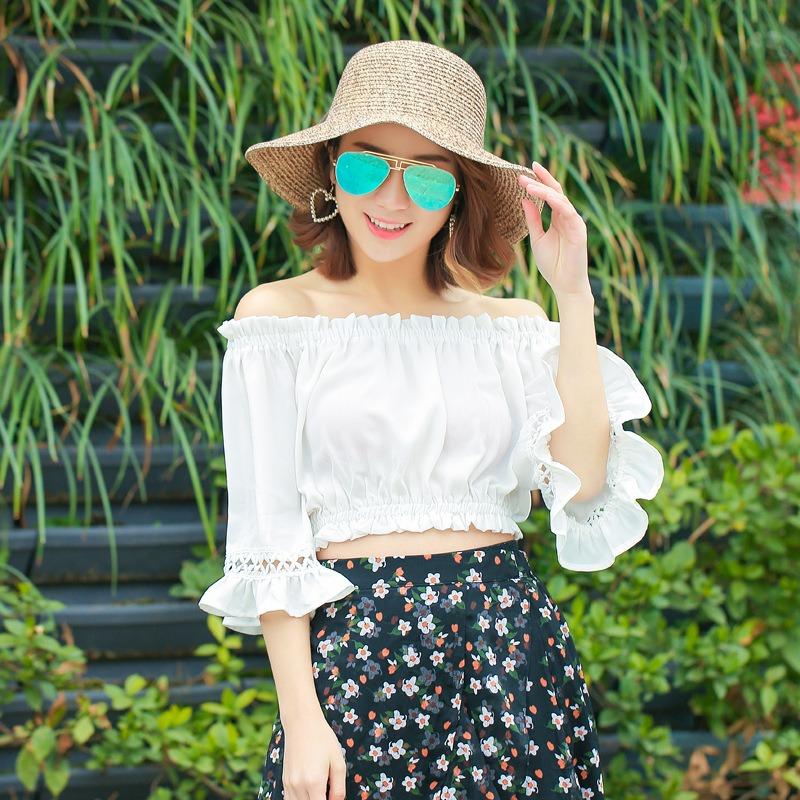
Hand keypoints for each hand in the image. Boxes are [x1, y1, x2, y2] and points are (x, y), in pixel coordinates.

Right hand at [283, 711, 346, 799]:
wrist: (301, 723)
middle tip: (327, 791)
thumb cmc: (323, 739)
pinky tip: (308, 793)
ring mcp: (289, 785)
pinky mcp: (284, 781)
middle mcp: (299, 786)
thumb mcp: (338, 761)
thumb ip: (339, 788)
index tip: (332, 797)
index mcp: (314, 782)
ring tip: (318, 791)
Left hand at [517, 163, 591, 297]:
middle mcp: (567, 216)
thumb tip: (524, 200)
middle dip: (541, 180)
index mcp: (558, 218)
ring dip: (543, 189)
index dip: (539, 182)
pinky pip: (566, 211)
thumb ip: (532, 219)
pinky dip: (554, 201)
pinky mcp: (579, 229)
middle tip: (524, 172)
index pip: (549, 195)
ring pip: (560, 198)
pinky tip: (543, 195)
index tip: (524, 172)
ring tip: (527, 183)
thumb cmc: (552, 264)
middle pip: (555, 191)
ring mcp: (574, 221)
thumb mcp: (537, 238)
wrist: (564, 284)